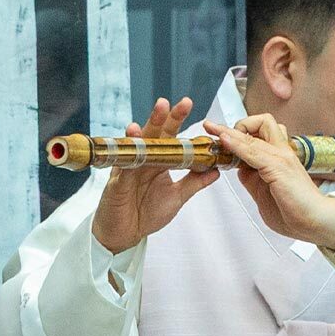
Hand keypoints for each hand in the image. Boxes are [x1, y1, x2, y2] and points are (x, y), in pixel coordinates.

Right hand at [92, 95, 222, 255]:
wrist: (125, 234)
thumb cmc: (146, 213)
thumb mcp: (177, 197)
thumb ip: (194, 182)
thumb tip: (216, 170)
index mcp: (158, 160)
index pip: (169, 136)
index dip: (177, 120)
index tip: (187, 103)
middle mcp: (143, 160)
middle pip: (153, 134)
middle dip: (162, 117)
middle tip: (170, 101)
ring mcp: (129, 169)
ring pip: (137, 145)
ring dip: (145, 129)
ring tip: (152, 115)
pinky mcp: (117, 183)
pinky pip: (124, 167)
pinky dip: (129, 155)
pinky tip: (132, 140)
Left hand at [211, 113, 334, 252]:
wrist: (317, 223)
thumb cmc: (296, 213)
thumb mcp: (264, 194)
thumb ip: (252, 180)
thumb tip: (239, 169)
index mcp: (280, 158)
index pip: (259, 134)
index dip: (237, 133)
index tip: (218, 136)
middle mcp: (281, 152)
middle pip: (261, 122)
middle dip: (235, 125)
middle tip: (216, 132)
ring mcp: (281, 157)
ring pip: (253, 132)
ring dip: (230, 132)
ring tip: (213, 131)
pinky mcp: (278, 167)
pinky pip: (252, 151)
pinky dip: (236, 145)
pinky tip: (224, 142)